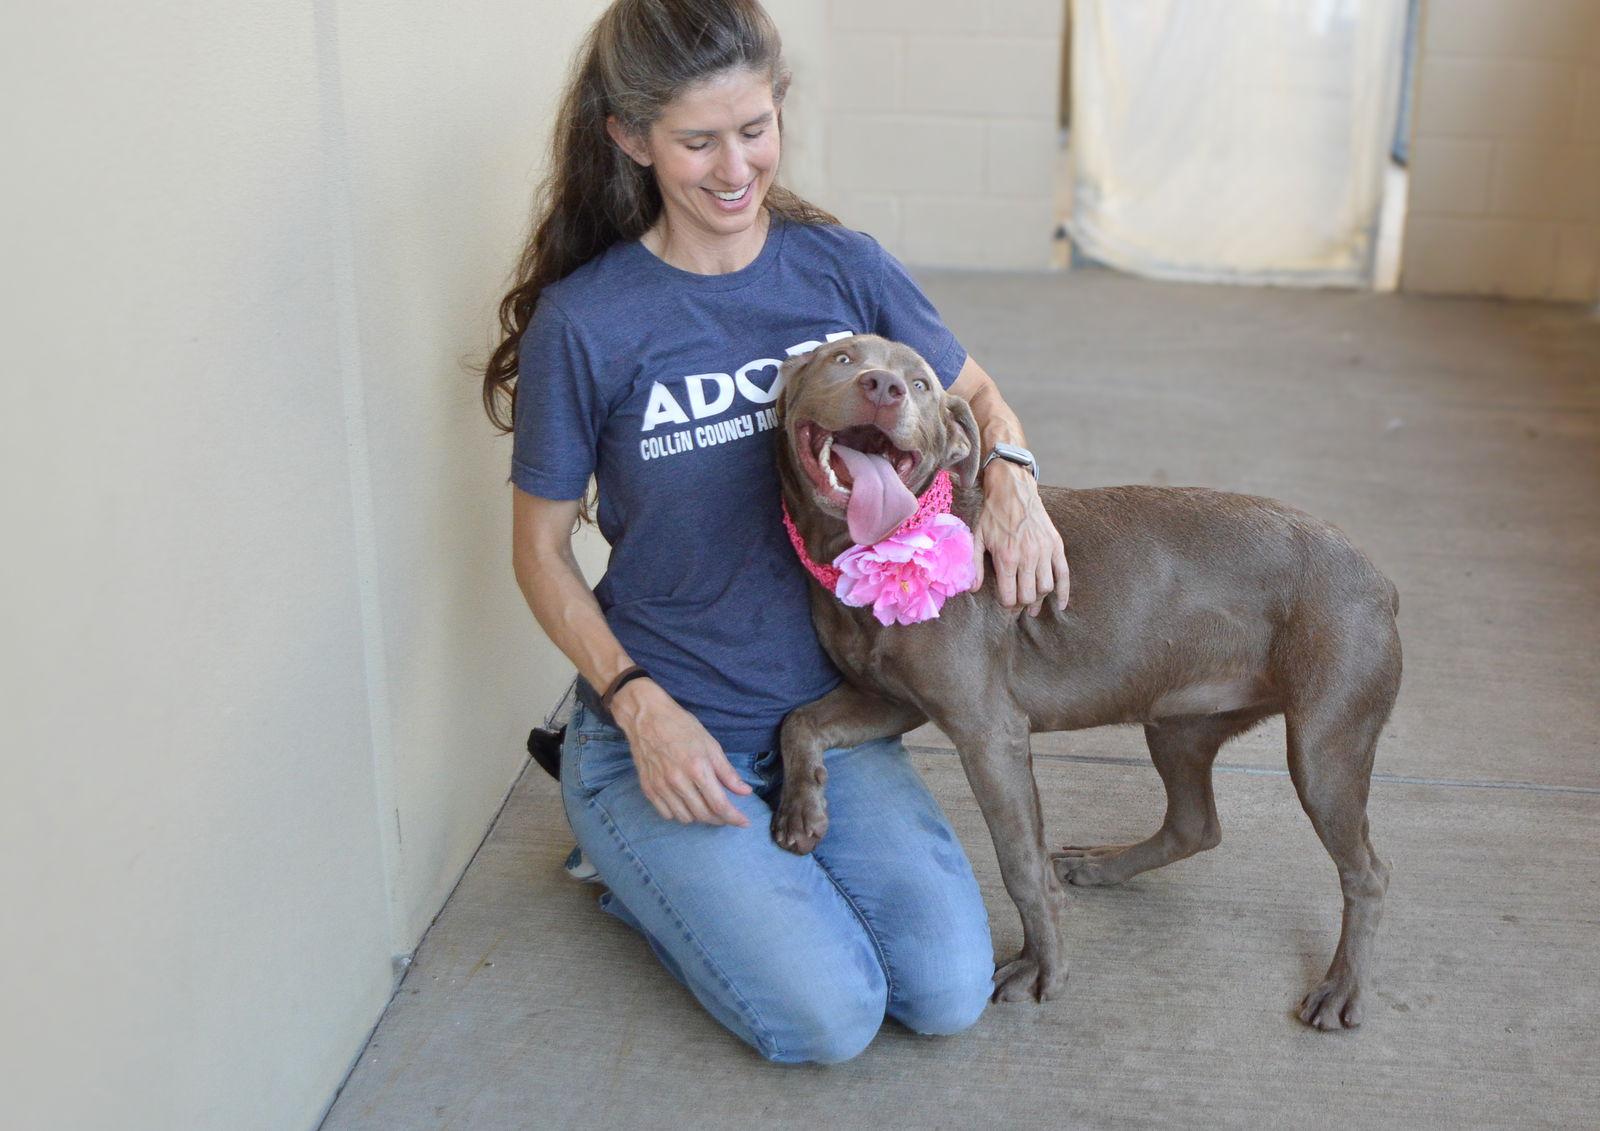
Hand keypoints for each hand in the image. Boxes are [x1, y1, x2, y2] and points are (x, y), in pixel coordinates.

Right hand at [610, 679, 751, 826]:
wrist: (646, 717)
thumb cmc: (681, 727)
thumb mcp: (711, 745)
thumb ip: (727, 772)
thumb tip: (745, 792)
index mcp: (697, 768)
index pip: (720, 805)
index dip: (734, 818)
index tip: (744, 822)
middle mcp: (678, 781)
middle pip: (703, 815)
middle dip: (720, 819)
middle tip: (727, 814)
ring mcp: (661, 787)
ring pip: (685, 818)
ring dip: (700, 817)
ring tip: (706, 806)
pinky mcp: (648, 789)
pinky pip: (667, 814)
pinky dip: (680, 813)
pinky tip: (686, 803)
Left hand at [970, 462, 1069, 615]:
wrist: (1013, 490)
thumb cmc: (993, 515)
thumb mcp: (977, 538)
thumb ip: (975, 565)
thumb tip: (973, 589)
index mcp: (1006, 557)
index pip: (1010, 596)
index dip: (1006, 604)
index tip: (1004, 602)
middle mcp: (1027, 557)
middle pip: (1028, 595)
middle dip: (1021, 604)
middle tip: (1017, 604)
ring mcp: (1044, 551)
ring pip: (1045, 588)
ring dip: (1039, 599)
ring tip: (1032, 604)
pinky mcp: (1056, 545)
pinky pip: (1064, 574)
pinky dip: (1063, 592)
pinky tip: (1059, 604)